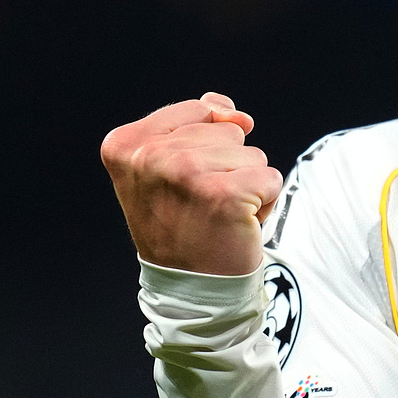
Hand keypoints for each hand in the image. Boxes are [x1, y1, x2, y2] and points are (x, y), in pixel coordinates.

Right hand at [100, 93, 281, 276]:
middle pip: (228, 131)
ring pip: (253, 154)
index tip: (183, 185)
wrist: (191, 287)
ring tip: (218, 215)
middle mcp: (150, 155)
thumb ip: (199, 125)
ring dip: (247, 185)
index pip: (198, 111)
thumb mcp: (170, 166)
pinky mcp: (224, 194)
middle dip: (228, 167)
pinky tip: (237, 226)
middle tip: (203, 205)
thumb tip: (235, 113)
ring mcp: (186, 172)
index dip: (207, 147)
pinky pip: (271, 178)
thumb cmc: (184, 223)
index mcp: (126, 143)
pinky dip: (265, 203)